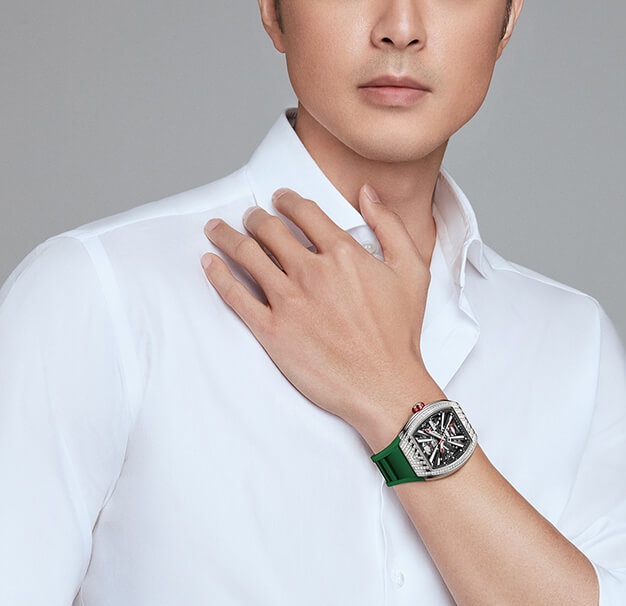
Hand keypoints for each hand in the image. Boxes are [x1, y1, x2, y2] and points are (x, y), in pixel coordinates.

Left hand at [200, 184, 438, 439]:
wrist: (385, 386)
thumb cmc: (399, 336)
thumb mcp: (411, 272)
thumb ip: (390, 226)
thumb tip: (368, 194)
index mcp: (343, 254)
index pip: (304, 212)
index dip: (287, 200)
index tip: (280, 200)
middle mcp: (311, 272)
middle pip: (269, 229)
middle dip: (255, 217)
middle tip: (248, 218)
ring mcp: (288, 301)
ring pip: (246, 254)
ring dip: (227, 236)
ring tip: (218, 231)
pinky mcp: (271, 331)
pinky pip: (234, 295)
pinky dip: (217, 274)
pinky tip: (210, 263)